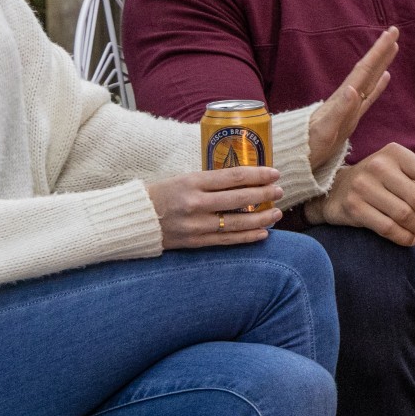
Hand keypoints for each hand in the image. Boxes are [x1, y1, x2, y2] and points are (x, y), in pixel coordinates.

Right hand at [148, 167, 283, 248]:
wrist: (135, 219)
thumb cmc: (161, 194)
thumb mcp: (184, 179)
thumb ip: (211, 180)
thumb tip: (245, 179)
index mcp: (192, 182)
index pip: (233, 177)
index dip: (258, 175)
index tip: (274, 173)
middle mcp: (195, 204)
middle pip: (239, 199)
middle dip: (264, 195)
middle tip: (280, 191)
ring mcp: (196, 225)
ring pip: (238, 223)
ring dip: (262, 218)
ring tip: (277, 213)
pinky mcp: (196, 242)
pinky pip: (228, 240)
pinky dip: (247, 237)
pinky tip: (263, 233)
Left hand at [308, 29, 399, 163]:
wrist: (297, 156)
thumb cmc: (310, 146)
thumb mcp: (325, 131)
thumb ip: (339, 111)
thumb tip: (353, 89)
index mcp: (343, 99)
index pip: (364, 70)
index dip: (378, 53)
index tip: (390, 34)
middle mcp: (347, 98)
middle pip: (367, 69)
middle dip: (381, 51)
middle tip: (394, 31)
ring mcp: (349, 106)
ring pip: (370, 79)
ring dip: (381, 63)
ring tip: (392, 48)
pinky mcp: (351, 117)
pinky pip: (369, 96)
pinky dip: (379, 85)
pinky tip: (385, 76)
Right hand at [308, 142, 414, 246]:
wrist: (334, 190)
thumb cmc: (378, 183)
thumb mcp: (404, 177)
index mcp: (396, 153)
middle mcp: (379, 165)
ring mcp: (363, 185)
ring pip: (404, 214)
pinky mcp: (353, 206)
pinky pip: (387, 227)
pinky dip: (404, 237)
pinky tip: (410, 240)